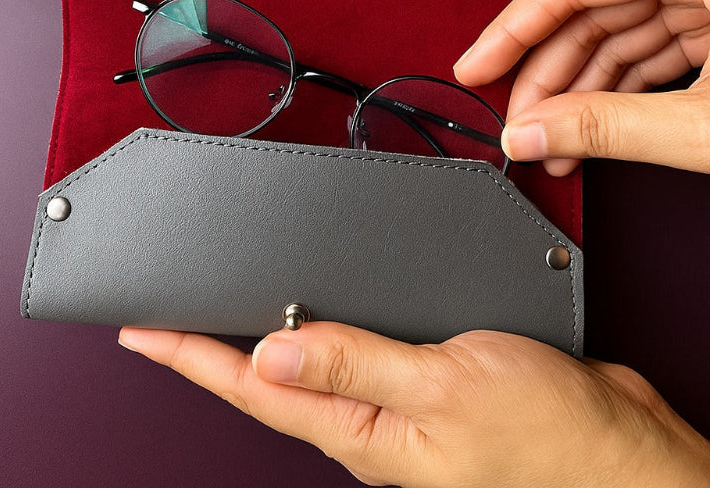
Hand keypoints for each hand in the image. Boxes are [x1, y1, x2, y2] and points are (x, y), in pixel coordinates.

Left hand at [117, 324, 709, 486]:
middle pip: (269, 379)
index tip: (145, 329)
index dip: (191, 356)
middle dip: (214, 347)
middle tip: (169, 316)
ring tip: (223, 311)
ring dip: (264, 336)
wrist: (616, 449)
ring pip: (310, 363)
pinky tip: (317, 314)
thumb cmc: (544, 437)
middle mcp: (368, 419)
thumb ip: (355, 364)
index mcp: (360, 427)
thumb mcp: (443, 387)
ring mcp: (395, 402)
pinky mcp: (423, 381)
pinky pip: (355, 351)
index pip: (251, 389)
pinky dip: (325, 327)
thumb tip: (269, 355)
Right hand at [454, 0, 709, 174]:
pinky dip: (622, 88)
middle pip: (592, 10)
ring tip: (554, 142)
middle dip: (549, 77)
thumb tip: (528, 133)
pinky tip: (591, 127)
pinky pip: (652, 42)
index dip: (512, 31)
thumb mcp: (708, 122)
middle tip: (518, 124)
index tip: (475, 67)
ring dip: (582, 92)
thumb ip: (609, 127)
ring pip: (618, 31)